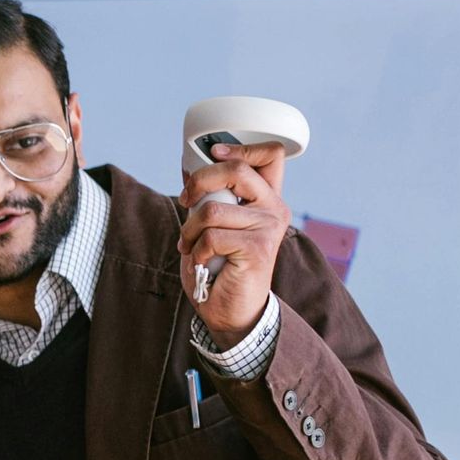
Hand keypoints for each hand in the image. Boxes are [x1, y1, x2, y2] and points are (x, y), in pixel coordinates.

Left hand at [178, 140, 290, 341]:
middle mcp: (274, 208)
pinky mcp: (258, 248)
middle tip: (185, 200)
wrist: (230, 313)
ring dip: (190, 229)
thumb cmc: (220, 270)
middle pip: (237, 169)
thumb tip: (189, 165)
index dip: (241, 146)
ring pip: (213, 209)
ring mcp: (269, 227)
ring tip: (190, 245)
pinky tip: (203, 262)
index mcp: (267, 198)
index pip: (271, 153)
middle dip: (200, 181)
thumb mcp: (212, 225)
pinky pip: (212, 236)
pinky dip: (197, 250)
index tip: (212, 153)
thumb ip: (209, 196)